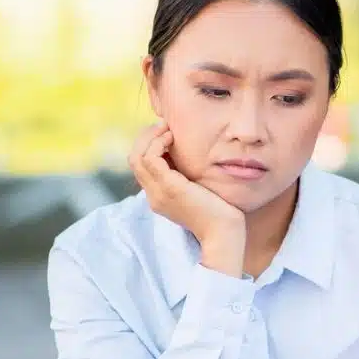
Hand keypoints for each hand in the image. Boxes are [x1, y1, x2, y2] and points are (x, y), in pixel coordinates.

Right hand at [129, 122, 244, 274]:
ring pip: (137, 157)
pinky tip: (172, 139)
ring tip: (168, 129)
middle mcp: (154, 196)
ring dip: (150, 137)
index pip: (140, 166)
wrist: (225, 234)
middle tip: (164, 125)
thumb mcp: (199, 191)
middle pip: (133, 159)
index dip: (148, 145)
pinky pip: (150, 159)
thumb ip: (189, 178)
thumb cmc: (220, 213)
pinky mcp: (169, 189)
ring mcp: (159, 193)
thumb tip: (190, 157)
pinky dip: (157, 143)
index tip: (166, 133)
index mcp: (159, 197)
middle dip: (145, 137)